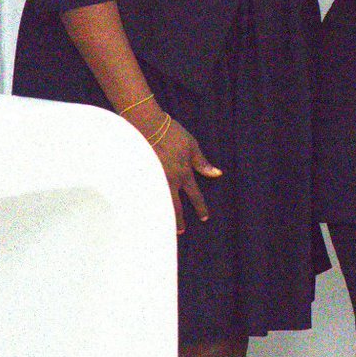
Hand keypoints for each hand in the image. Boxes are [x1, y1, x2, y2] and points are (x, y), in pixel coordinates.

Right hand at [125, 103, 220, 234]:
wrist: (147, 124)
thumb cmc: (172, 133)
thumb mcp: (192, 146)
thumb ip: (202, 162)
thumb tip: (216, 173)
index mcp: (183, 173)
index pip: (194, 195)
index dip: (200, 207)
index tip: (204, 217)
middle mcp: (168, 180)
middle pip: (175, 205)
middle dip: (178, 220)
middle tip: (180, 232)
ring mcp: (152, 179)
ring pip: (158, 203)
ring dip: (161, 215)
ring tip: (161, 227)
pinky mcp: (139, 176)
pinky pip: (143, 194)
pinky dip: (144, 205)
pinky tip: (140, 213)